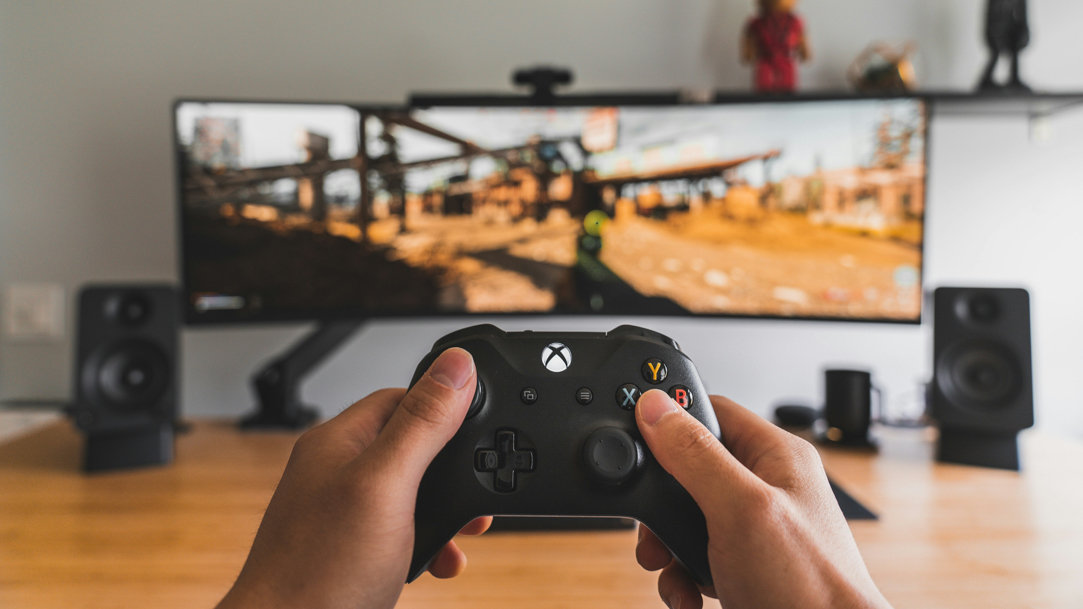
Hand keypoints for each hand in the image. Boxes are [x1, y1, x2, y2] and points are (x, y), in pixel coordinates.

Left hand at [217, 348, 491, 608]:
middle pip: (414, 445)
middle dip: (454, 468)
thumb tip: (456, 365)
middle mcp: (339, 472)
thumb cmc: (319, 570)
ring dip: (446, 512)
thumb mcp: (386, 484)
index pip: (402, 396)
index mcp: (339, 441)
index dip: (446, 405)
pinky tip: (438, 561)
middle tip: (479, 491)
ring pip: (414, 492)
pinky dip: (431, 544)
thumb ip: (423, 424)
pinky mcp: (355, 550)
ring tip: (464, 532)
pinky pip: (405, 532)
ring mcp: (345, 513)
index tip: (482, 421)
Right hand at [633, 390, 891, 608]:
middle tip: (652, 529)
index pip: (711, 411)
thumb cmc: (811, 587)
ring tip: (668, 568)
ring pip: (686, 517)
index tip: (636, 441)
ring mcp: (756, 527)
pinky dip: (681, 577)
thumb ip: (695, 455)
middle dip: (661, 503)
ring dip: (667, 547)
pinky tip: (687, 593)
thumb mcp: (740, 509)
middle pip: (688, 468)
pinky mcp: (744, 563)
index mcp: (776, 455)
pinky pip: (695, 556)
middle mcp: (767, 486)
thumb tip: (655, 406)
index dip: (669, 422)